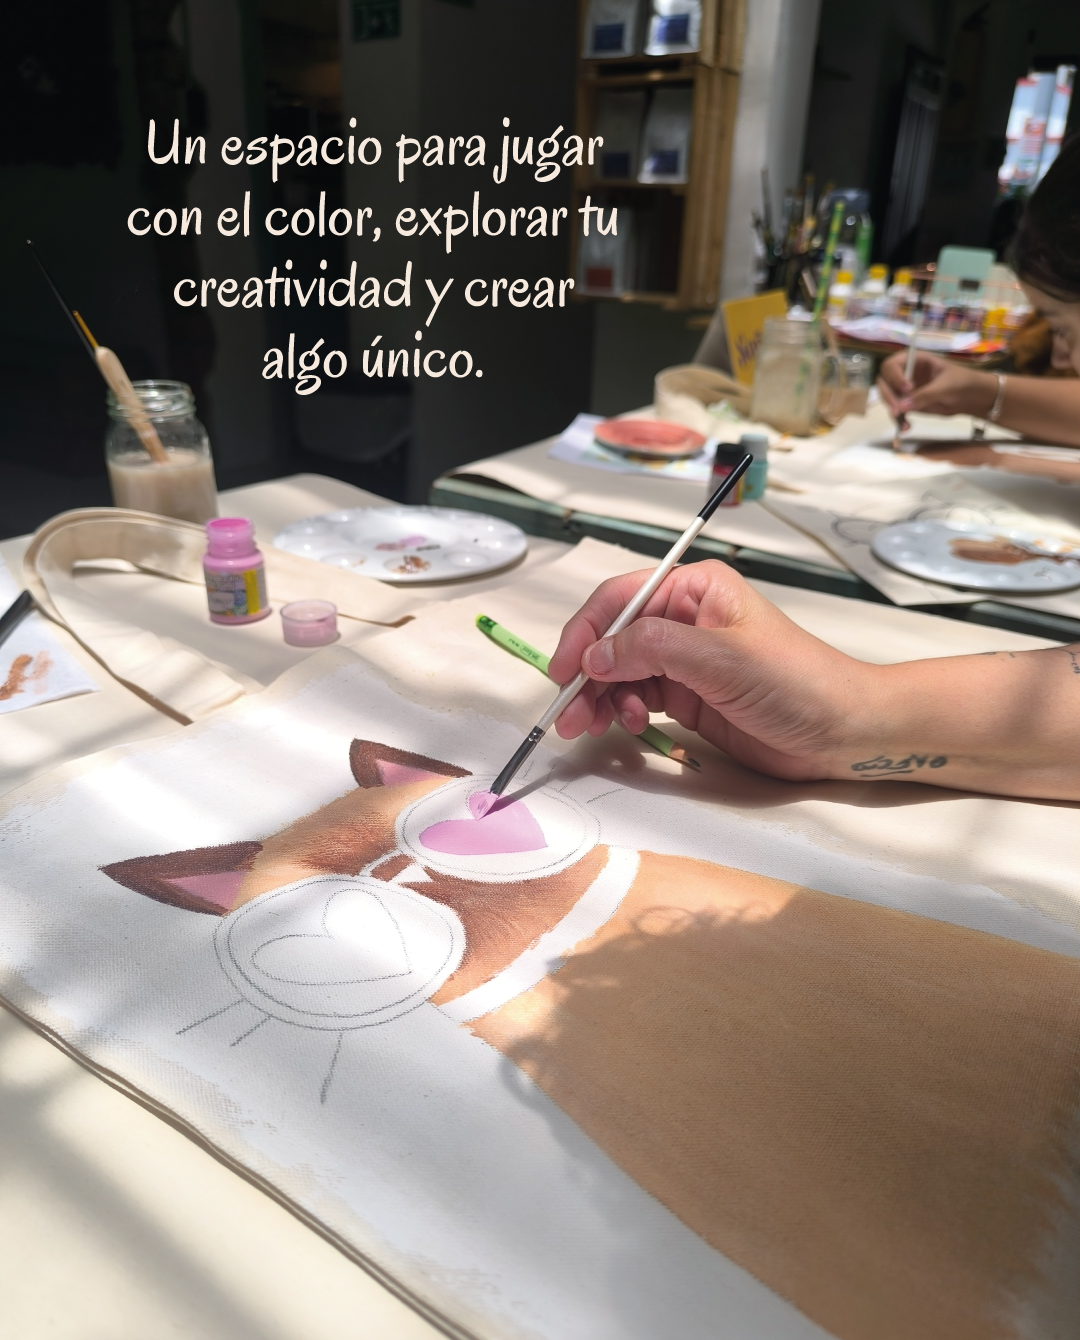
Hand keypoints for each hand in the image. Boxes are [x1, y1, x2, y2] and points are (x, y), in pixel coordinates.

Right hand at [547, 561, 874, 781]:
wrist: (841, 732)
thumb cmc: (799, 681)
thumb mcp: (722, 659)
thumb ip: (654, 650)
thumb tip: (597, 655)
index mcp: (696, 589)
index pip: (620, 600)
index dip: (586, 633)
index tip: (565, 669)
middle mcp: (686, 618)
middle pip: (613, 639)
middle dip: (586, 674)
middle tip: (568, 712)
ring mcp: (686, 660)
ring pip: (620, 672)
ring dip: (599, 698)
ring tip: (591, 726)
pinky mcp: (690, 696)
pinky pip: (639, 697)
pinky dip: (624, 712)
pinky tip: (630, 725)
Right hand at [877, 350, 994, 419]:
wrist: (973, 398)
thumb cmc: (963, 382)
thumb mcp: (945, 386)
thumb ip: (924, 395)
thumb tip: (901, 406)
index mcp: (915, 360)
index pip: (892, 365)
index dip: (894, 376)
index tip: (907, 389)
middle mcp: (906, 373)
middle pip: (885, 382)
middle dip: (889, 396)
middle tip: (898, 410)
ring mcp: (906, 390)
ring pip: (888, 398)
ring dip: (892, 410)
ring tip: (903, 422)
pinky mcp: (909, 404)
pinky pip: (897, 411)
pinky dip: (899, 420)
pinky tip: (906, 427)